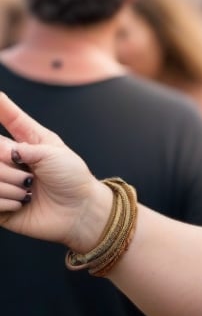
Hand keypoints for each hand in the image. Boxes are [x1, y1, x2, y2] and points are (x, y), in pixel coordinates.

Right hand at [0, 93, 106, 249]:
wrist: (80, 211)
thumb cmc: (73, 178)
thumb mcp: (53, 154)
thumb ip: (23, 147)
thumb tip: (4, 151)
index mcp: (27, 141)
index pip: (9, 116)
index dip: (1, 105)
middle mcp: (11, 159)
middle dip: (6, 161)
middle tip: (28, 176)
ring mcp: (3, 181)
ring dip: (10, 185)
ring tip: (30, 192)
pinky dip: (6, 202)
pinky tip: (22, 205)